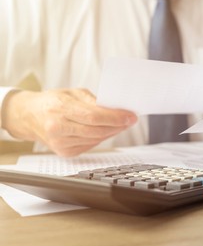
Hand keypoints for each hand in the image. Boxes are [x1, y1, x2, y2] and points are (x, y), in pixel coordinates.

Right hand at [1, 88, 136, 156]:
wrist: (29, 116)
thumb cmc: (53, 101)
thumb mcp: (72, 93)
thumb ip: (93, 101)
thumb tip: (115, 109)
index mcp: (59, 109)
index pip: (94, 117)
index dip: (115, 118)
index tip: (130, 116)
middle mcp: (58, 128)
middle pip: (97, 130)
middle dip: (118, 126)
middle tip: (130, 120)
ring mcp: (61, 143)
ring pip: (96, 139)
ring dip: (112, 132)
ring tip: (122, 124)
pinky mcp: (65, 152)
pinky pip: (90, 145)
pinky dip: (101, 138)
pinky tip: (107, 131)